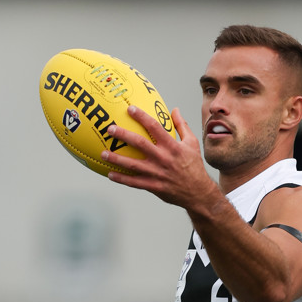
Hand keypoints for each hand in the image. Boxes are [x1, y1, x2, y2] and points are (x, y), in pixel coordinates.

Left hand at [102, 107, 219, 210]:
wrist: (198, 192)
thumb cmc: (194, 166)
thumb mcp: (192, 143)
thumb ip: (182, 126)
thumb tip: (174, 109)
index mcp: (172, 146)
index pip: (155, 127)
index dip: (142, 117)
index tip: (130, 109)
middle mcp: (163, 158)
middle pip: (140, 144)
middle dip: (123, 135)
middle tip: (110, 129)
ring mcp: (157, 173)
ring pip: (132, 165)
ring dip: (116, 158)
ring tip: (103, 152)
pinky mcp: (154, 186)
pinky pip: (134, 182)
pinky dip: (121, 179)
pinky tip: (110, 174)